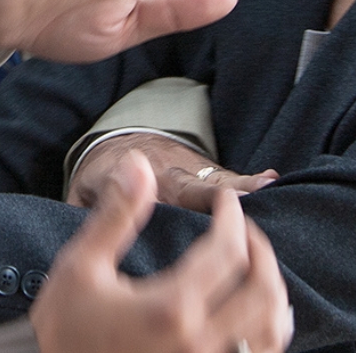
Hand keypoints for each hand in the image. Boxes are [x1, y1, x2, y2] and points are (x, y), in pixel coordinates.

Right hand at [32, 151, 293, 352]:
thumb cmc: (66, 328)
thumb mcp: (80, 266)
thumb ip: (116, 214)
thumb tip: (139, 164)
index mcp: (170, 307)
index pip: (227, 251)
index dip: (233, 217)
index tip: (228, 201)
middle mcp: (199, 342)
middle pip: (263, 289)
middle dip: (261, 251)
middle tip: (245, 230)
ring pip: (271, 329)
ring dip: (273, 292)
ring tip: (256, 267)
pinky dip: (270, 330)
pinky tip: (256, 314)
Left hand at [68, 134, 276, 211]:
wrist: (112, 142)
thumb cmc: (98, 176)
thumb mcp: (83, 188)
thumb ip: (91, 201)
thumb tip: (81, 214)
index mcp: (145, 181)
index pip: (170, 191)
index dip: (187, 195)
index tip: (209, 195)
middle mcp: (173, 175)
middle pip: (201, 186)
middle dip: (224, 190)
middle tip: (252, 191)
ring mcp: (189, 174)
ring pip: (219, 181)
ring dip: (243, 184)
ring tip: (270, 183)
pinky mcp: (202, 177)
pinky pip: (226, 180)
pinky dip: (249, 180)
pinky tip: (273, 180)